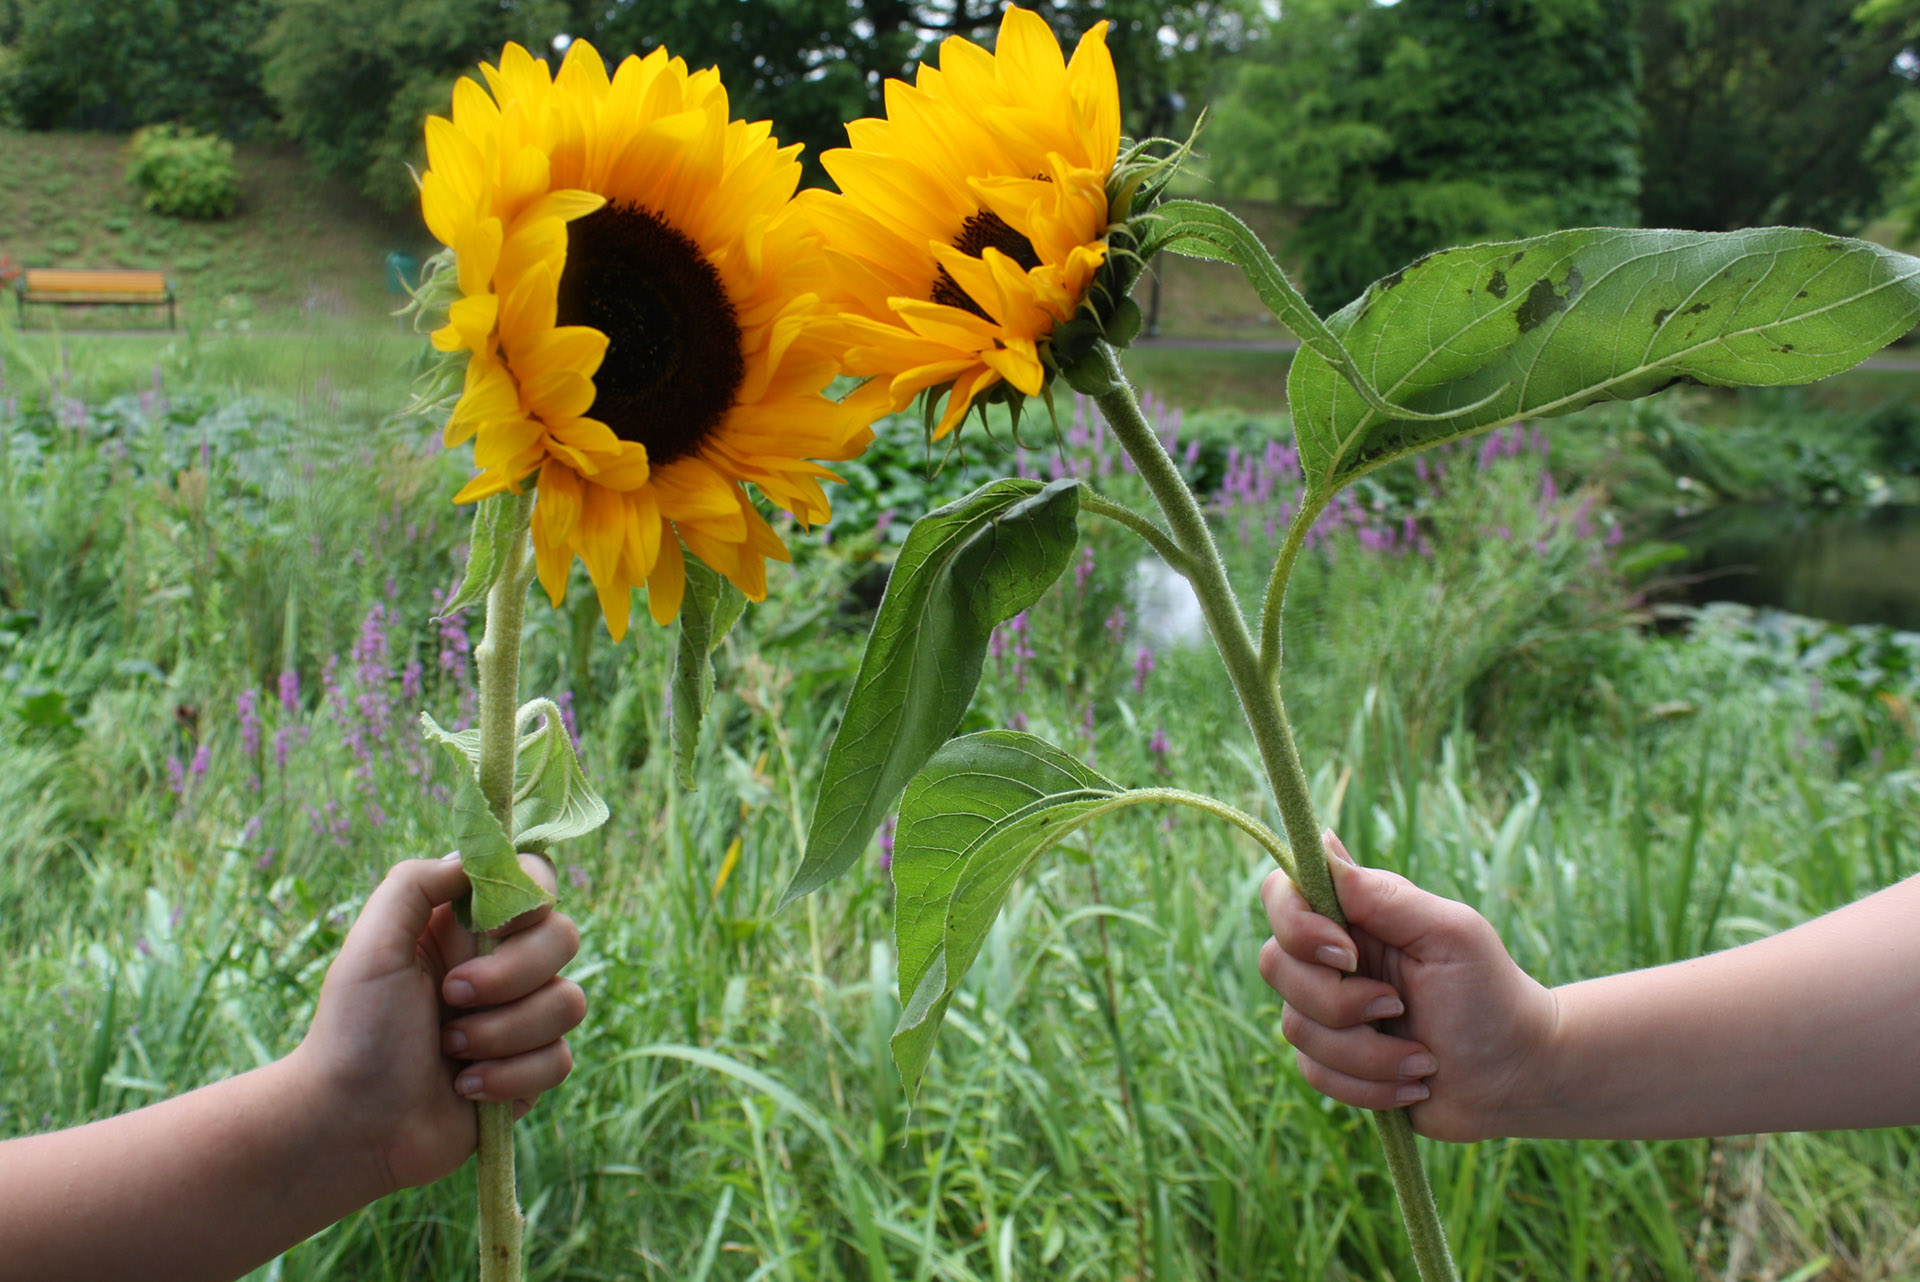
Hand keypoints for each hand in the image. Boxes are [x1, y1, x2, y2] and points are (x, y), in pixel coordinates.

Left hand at [293, 854, 585, 1190]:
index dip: (529, 900)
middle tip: (450, 997)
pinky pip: (559, 1059)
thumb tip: (473, 860)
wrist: (350, 1125)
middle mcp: (501, 965)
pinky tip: (463, 1086)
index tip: (495, 925)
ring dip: (503, 1032)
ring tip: (450, 1050)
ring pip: (569, 1003)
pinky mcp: (529, 1071)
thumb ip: (416, 884)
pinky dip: (508, 1076)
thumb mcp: (372, 945)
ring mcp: (520, 1019)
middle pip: (564, 938)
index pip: (535, 881)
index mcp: (467, 927)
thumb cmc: (354, 1031)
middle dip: (511, 975)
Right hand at [1258, 833, 1557, 1141]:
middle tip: (1399, 1008)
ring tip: (1423, 1060)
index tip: (1349, 954)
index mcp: (1355, 916)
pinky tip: (1415, 1084)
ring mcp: (1328, 1012)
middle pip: (1276, 966)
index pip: (1281, 895)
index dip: (1297, 927)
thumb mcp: (1449, 935)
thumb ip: (1383, 896)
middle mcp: (1331, 958)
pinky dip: (1370, 1087)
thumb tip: (1322, 845)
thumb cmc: (1491, 994)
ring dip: (1369, 1055)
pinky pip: (1315, 1075)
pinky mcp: (1334, 1063)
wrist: (1518, 1076)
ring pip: (1296, 1029)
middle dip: (1339, 1003)